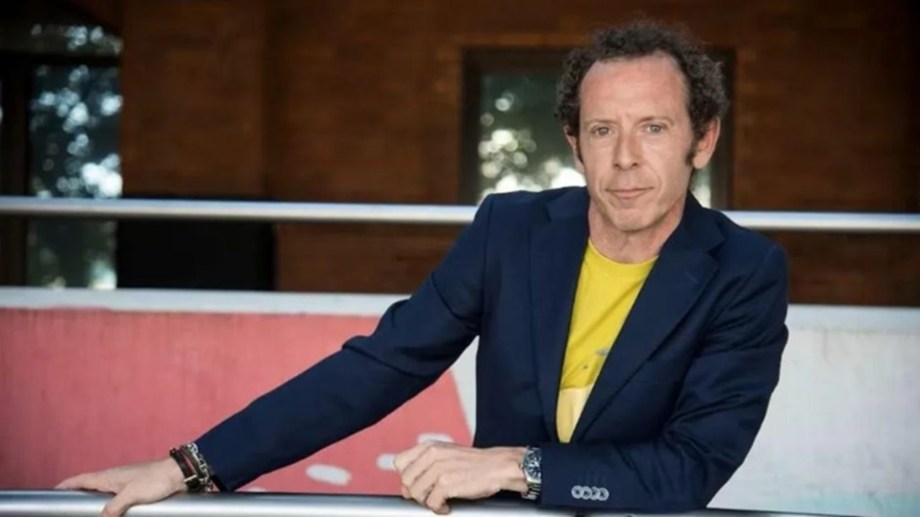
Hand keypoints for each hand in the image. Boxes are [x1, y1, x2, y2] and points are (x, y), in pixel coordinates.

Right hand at [56, 458, 186, 516]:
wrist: (178, 474)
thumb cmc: (155, 480)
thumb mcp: (131, 495)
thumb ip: (113, 507)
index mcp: (108, 476)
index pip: (81, 479)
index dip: (66, 485)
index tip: (53, 491)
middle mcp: (113, 478)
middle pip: (89, 487)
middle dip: (77, 495)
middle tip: (68, 507)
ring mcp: (124, 483)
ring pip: (102, 493)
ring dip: (94, 501)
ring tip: (87, 511)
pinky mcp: (134, 488)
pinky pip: (115, 497)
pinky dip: (109, 504)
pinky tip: (112, 512)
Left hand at [393, 441, 526, 513]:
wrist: (497, 466)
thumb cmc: (472, 464)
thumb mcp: (445, 454)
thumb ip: (425, 464)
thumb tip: (406, 487)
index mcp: (429, 446)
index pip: (399, 463)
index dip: (406, 477)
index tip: (417, 483)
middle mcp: (432, 455)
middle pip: (406, 481)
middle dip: (416, 493)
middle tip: (430, 496)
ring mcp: (439, 469)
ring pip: (417, 494)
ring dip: (427, 502)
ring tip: (441, 501)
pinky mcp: (447, 483)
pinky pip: (431, 503)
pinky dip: (439, 509)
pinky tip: (448, 506)